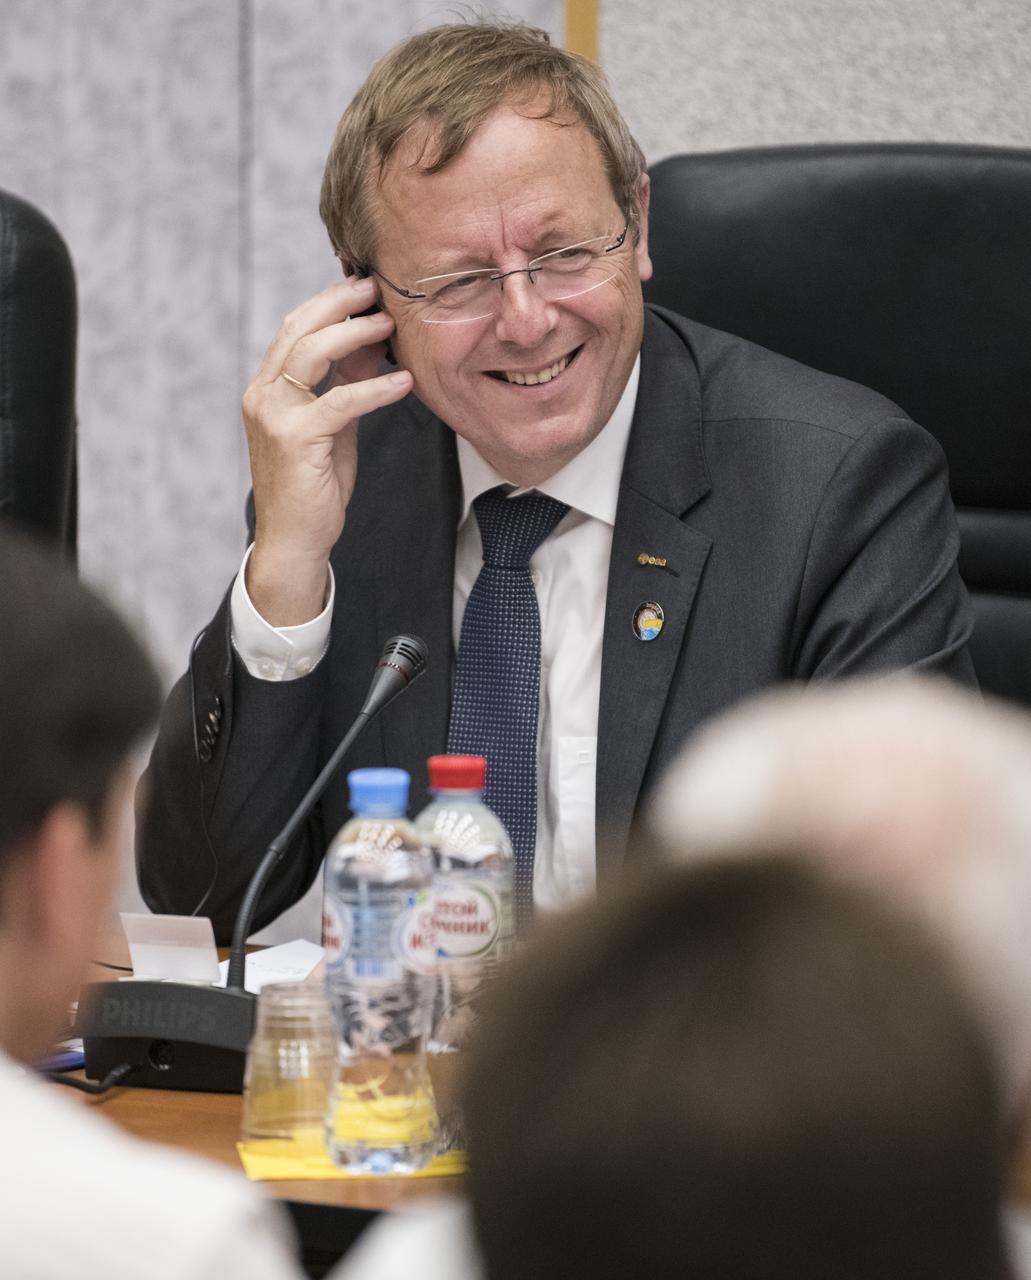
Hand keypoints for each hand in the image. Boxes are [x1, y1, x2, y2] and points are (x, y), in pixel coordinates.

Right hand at [242, 278, 412, 625]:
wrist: (294, 539)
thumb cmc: (314, 485)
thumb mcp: (333, 425)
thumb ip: (344, 383)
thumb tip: (372, 341)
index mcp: (267, 388)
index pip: (294, 328)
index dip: (328, 302)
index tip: (364, 286)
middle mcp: (263, 395)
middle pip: (299, 328)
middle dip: (340, 302)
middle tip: (377, 286)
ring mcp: (275, 415)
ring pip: (313, 353)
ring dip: (356, 332)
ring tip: (390, 323)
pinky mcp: (297, 439)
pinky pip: (341, 400)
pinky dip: (376, 388)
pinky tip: (404, 382)